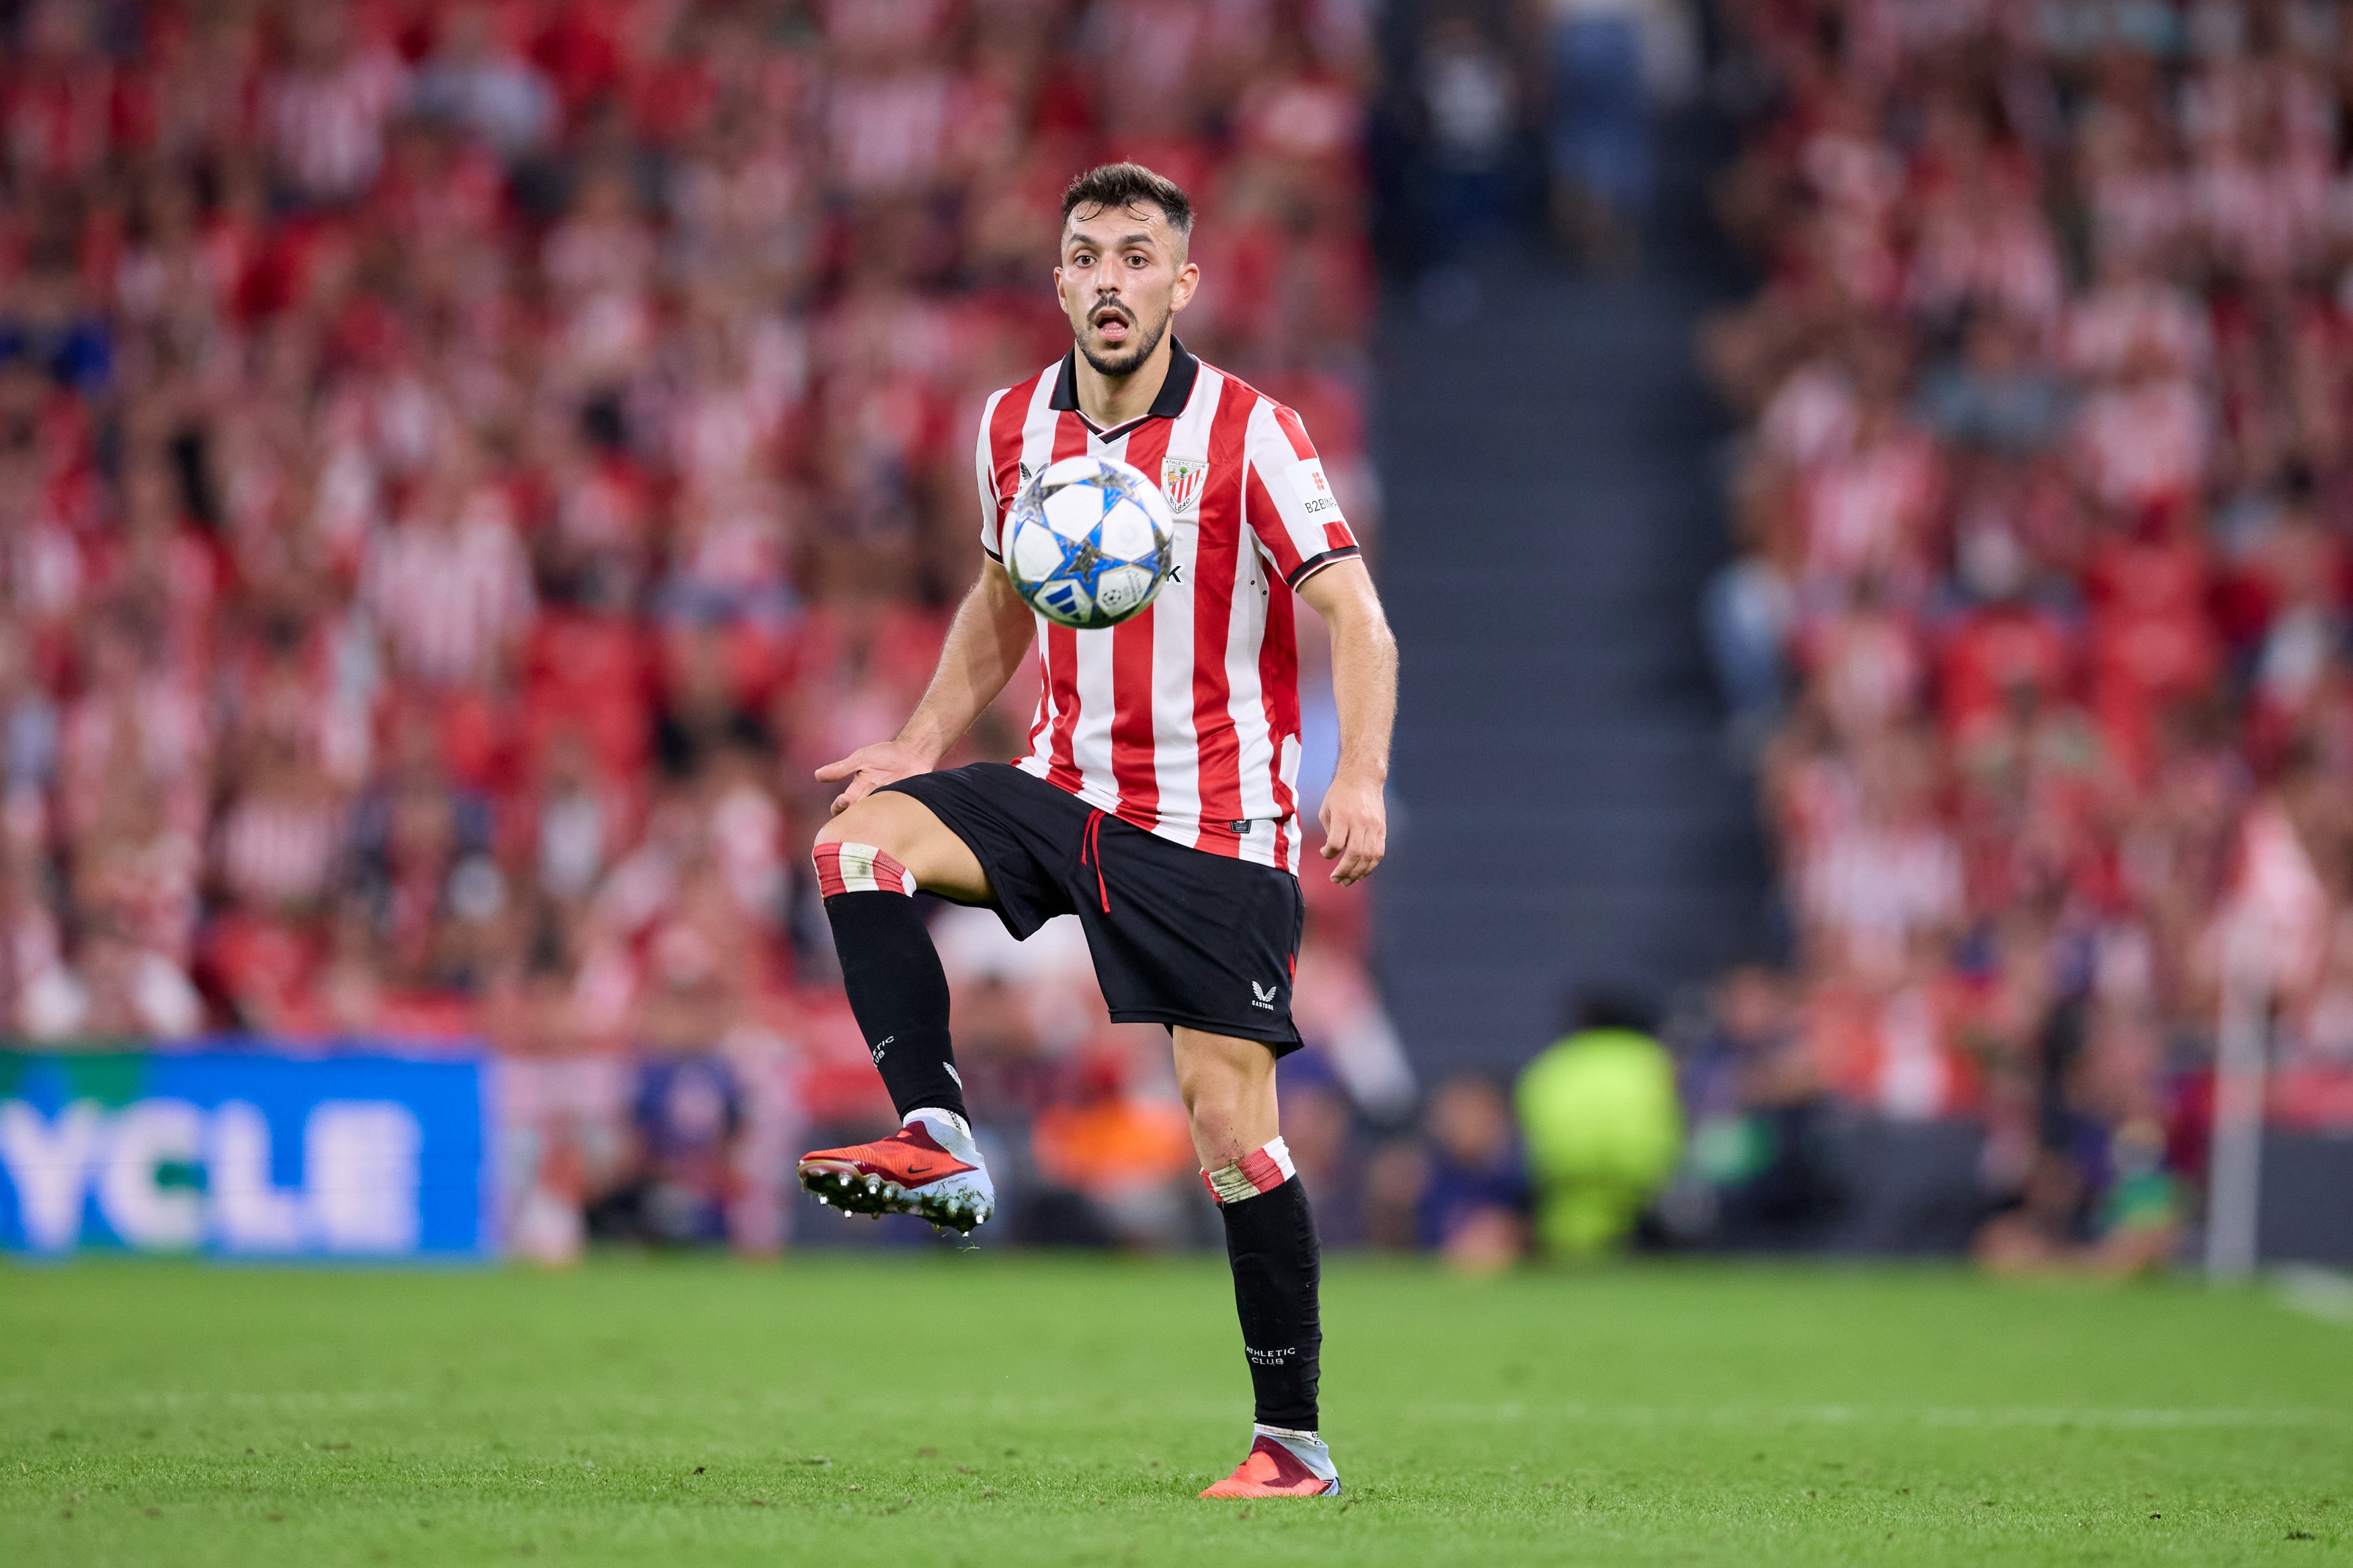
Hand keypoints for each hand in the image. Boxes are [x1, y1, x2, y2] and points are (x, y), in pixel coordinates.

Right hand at [815, 739, 938, 814]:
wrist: (914, 753)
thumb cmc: (886, 754)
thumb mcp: (861, 759)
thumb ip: (841, 768)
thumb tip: (817, 775)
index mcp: (857, 791)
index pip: (841, 808)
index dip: (839, 808)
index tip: (844, 799)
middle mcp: (870, 801)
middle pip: (856, 818)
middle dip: (855, 815)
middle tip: (860, 806)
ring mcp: (885, 806)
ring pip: (873, 821)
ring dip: (873, 816)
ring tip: (876, 805)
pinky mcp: (901, 808)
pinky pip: (893, 819)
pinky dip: (890, 817)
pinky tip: (891, 811)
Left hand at [1318, 775, 1386, 884]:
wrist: (1363, 778)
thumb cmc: (1340, 794)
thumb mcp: (1327, 809)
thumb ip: (1330, 832)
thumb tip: (1333, 853)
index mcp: (1344, 816)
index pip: (1337, 843)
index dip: (1329, 854)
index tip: (1325, 853)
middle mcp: (1360, 822)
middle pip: (1355, 854)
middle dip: (1344, 871)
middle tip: (1335, 880)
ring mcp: (1374, 826)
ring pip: (1369, 857)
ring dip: (1358, 873)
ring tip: (1347, 881)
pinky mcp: (1382, 829)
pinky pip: (1379, 853)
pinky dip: (1370, 866)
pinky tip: (1361, 873)